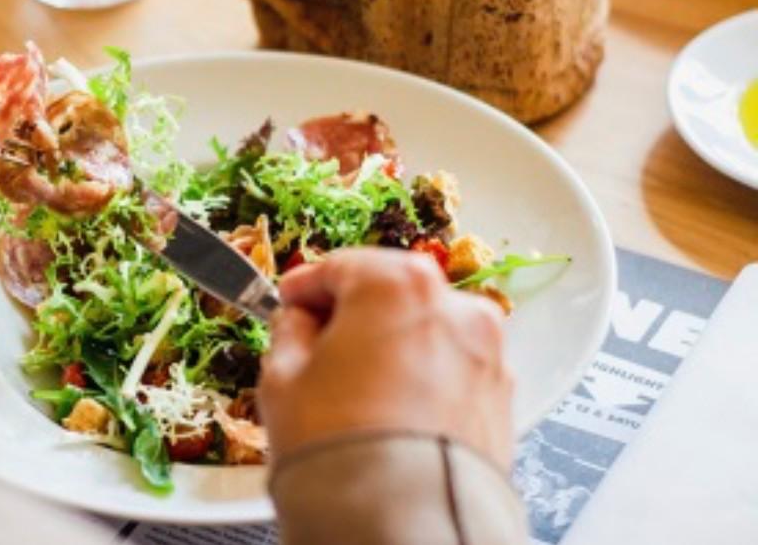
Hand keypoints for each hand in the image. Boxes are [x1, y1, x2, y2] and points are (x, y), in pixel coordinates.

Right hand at [259, 248, 513, 469]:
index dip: (306, 286)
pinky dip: (424, 381)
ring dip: (393, 347)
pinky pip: (452, 373)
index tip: (289, 302)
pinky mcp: (502, 400)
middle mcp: (454, 307)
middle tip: (317, 344)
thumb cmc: (340, 448)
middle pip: (391, 293)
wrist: (401, 525)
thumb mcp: (282, 378)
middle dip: (354, 315)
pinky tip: (391, 413)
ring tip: (355, 389)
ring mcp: (486, 354)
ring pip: (427, 333)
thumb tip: (298, 324)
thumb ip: (290, 332)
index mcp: (396, 284)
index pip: (341, 265)